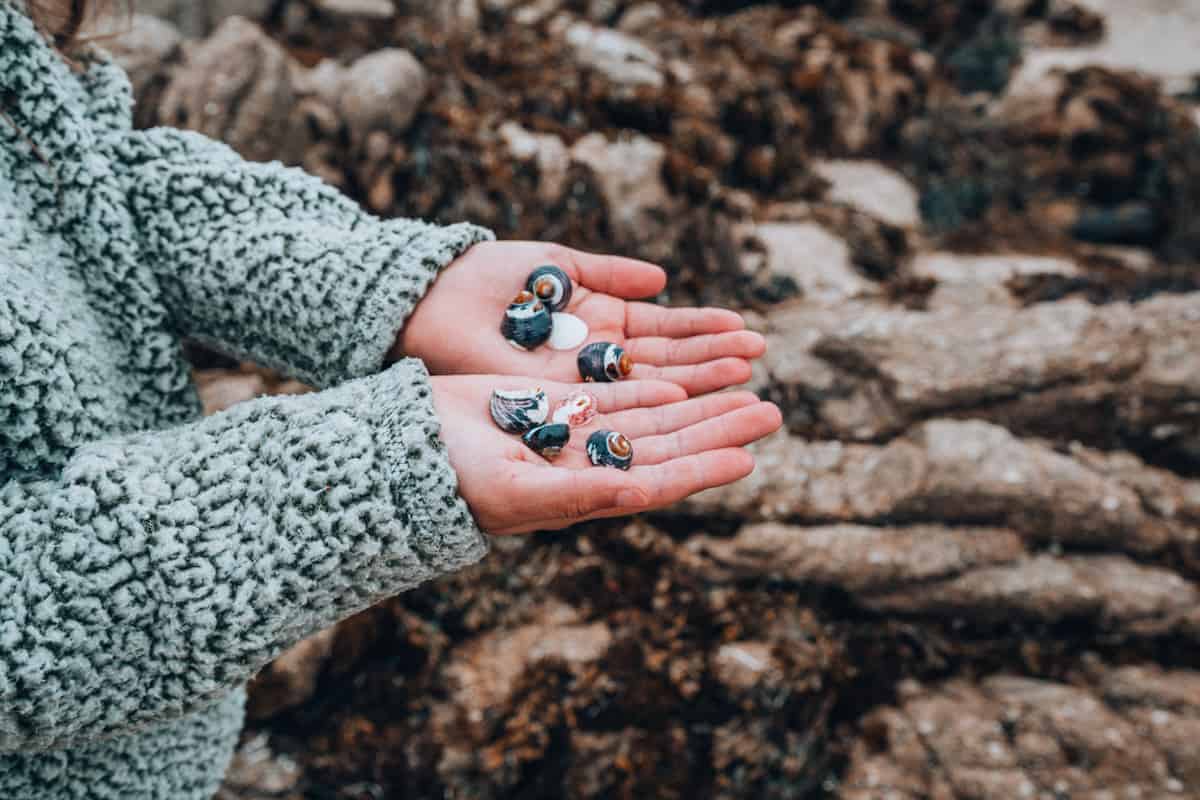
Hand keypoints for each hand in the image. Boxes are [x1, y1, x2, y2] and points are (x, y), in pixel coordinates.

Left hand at [398, 242, 765, 396]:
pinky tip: (683, 397)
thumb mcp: (557, 267)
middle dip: (714, 374)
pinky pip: (605, 408)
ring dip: (695, 395)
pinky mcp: (548, 405)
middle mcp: (593, 368)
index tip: (747, 336)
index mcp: (597, 332)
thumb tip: (662, 280)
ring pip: (645, 396)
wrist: (430, 299)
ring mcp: (574, 389)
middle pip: (666, 373)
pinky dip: (644, 402)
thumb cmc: (487, 278)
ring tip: (747, 393)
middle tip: (763, 374)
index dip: (705, 339)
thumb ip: (609, 274)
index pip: (665, 339)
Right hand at [431, 375, 781, 534]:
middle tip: (770, 411)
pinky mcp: (556, 397)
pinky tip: (686, 372)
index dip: (703, 468)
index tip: (747, 457)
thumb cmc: (452, 477)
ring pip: (651, 411)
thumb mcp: (516, 489)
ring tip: (743, 383)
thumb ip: (580, 492)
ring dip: (697, 399)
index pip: (658, 481)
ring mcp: (575, 429)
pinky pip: (617, 387)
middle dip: (717, 426)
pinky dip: (652, 379)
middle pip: (668, 441)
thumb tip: (643, 490)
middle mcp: (589, 462)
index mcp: (584, 493)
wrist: (405, 443)